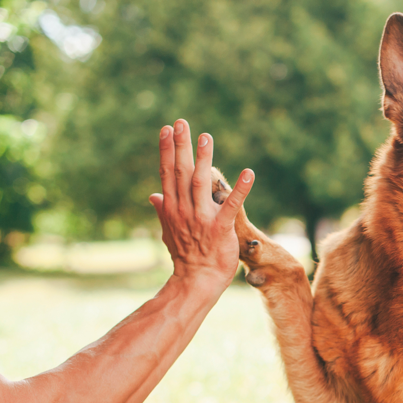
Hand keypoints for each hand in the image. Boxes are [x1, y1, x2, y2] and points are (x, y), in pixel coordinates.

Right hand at [148, 119, 253, 289]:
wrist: (197, 279)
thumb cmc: (185, 256)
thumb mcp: (168, 230)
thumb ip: (162, 210)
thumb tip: (153, 195)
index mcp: (172, 208)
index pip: (167, 173)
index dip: (167, 150)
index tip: (167, 129)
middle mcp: (184, 209)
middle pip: (180, 172)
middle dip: (181, 146)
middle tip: (183, 122)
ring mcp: (201, 218)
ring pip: (201, 182)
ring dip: (204, 158)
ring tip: (206, 137)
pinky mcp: (220, 227)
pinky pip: (232, 204)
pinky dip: (241, 188)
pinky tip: (249, 173)